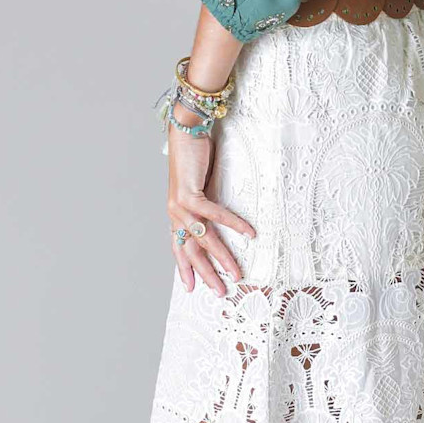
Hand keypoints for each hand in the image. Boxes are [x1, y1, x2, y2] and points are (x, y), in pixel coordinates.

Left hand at [166, 96, 255, 293]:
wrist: (185, 131)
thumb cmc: (193, 156)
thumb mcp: (199, 187)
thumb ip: (205, 204)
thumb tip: (218, 218)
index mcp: (176, 213)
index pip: (179, 247)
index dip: (185, 268)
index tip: (191, 288)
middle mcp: (175, 212)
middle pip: (191, 250)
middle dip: (206, 273)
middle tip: (220, 291)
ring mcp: (180, 205)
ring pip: (204, 238)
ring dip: (222, 257)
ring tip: (237, 272)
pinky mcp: (190, 194)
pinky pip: (214, 214)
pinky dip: (233, 224)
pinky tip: (248, 234)